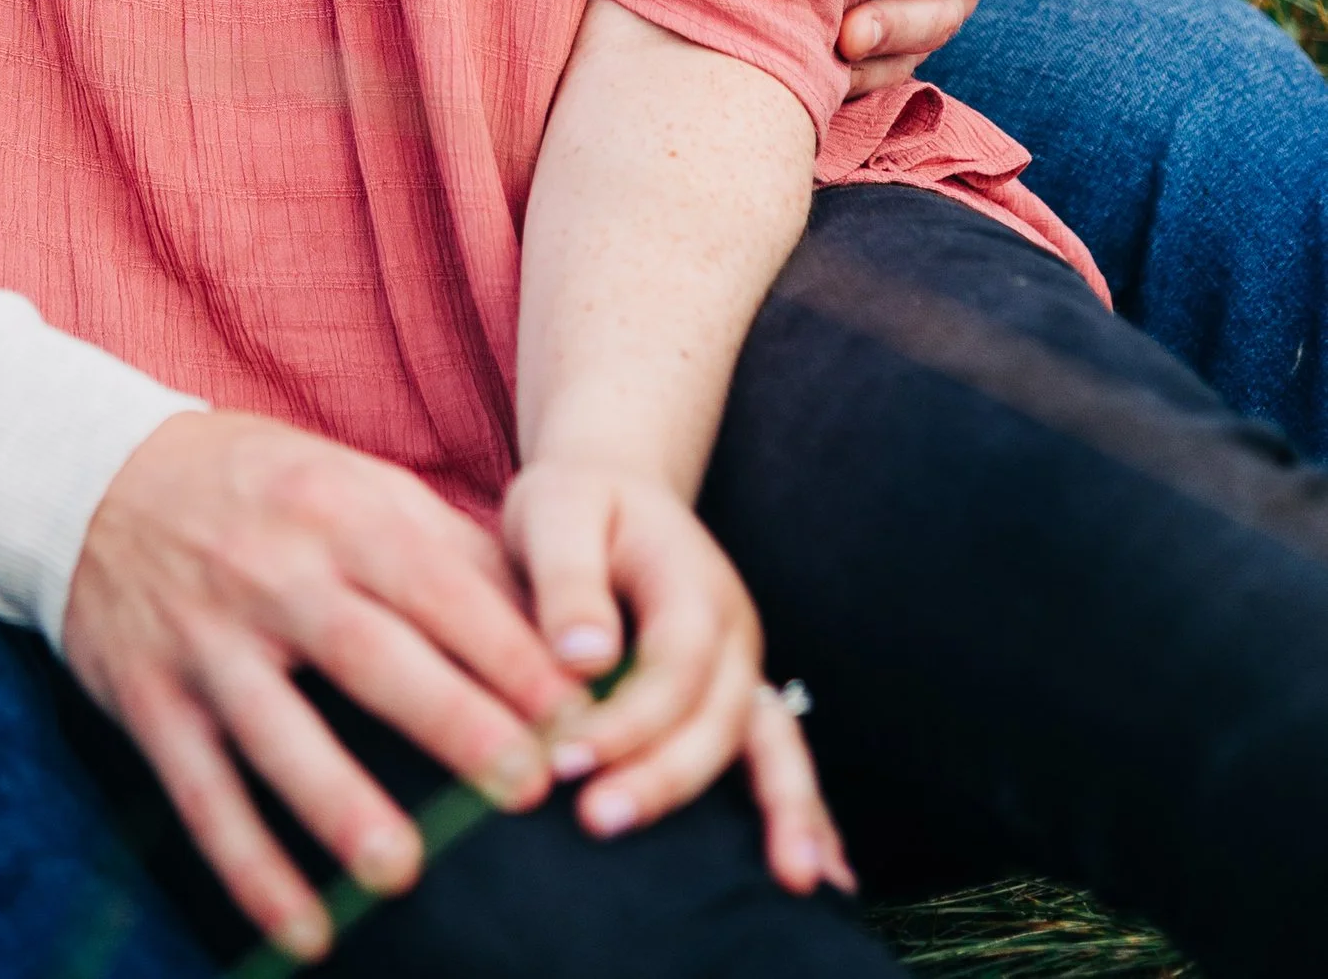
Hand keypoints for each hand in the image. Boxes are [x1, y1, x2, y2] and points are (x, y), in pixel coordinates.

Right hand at [62, 410, 575, 960]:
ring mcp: (207, 642)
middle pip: (370, 654)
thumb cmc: (259, 487)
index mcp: (338, 510)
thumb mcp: (350, 480)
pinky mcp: (151, 702)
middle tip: (527, 787)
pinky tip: (305, 934)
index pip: (437, 585)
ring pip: (277, 732)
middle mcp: (272, 573)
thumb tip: (556, 621)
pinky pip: (202, 796)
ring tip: (402, 871)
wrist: (91, 474)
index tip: (578, 715)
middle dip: (451, 720)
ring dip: (339, 803)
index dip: (508, 651)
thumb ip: (448, 546)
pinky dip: (249, 869)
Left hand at [503, 460, 853, 896]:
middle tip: (599, 821)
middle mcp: (735, 632)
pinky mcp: (737, 701)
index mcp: (692, 582)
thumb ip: (568, 580)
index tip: (565, 759)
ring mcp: (745, 669)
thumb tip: (585, 659)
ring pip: (773, 746)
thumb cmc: (575, 506)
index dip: (625, 718)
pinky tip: (819, 875)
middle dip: (666, 778)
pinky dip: (802, 813)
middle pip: (719, 717)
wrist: (611, 492)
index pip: (672, 664)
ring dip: (779, 812)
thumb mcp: (554, 510)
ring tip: (792, 881)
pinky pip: (779, 760)